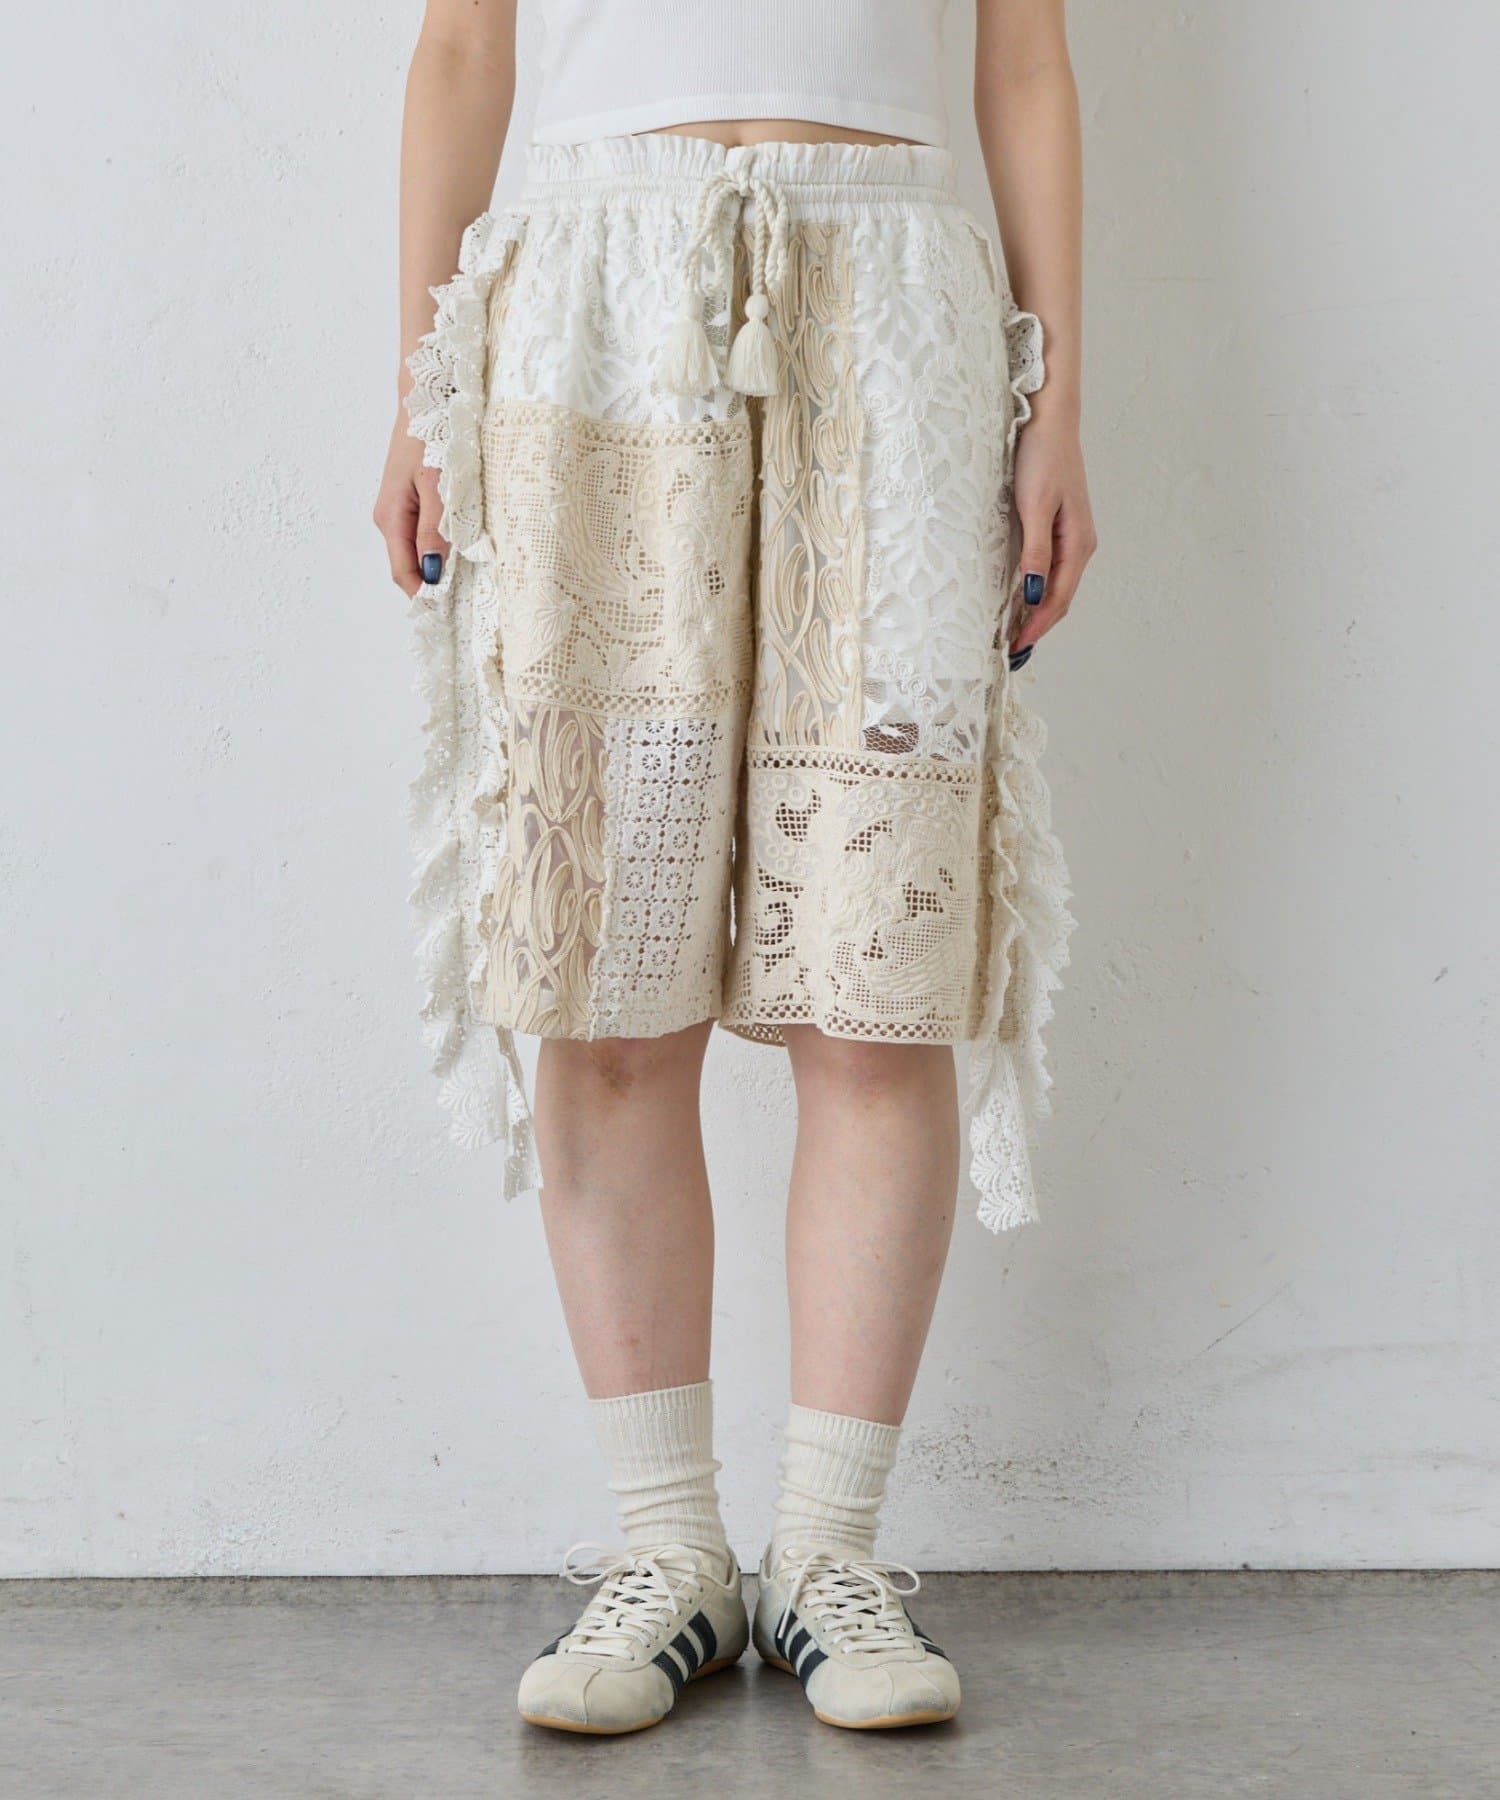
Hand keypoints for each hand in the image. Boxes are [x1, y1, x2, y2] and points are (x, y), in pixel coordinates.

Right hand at [373, 411, 447, 596]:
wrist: (427, 398)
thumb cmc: (432, 436)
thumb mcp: (437, 485)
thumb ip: (435, 529)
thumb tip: (434, 571)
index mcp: (391, 518)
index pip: (403, 572)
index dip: (423, 596)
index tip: (448, 615)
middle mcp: (389, 518)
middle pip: (408, 566)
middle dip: (431, 587)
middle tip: (462, 606)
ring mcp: (398, 510)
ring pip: (415, 552)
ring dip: (436, 568)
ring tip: (465, 584)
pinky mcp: (409, 501)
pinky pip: (421, 535)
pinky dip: (438, 548)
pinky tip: (458, 552)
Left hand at [1009, 415, 1096, 657]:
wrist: (1050, 419)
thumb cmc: (1041, 457)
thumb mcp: (1034, 506)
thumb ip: (1036, 551)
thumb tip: (1036, 595)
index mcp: (1078, 544)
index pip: (1057, 600)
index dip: (1036, 628)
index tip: (1015, 651)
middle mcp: (1080, 545)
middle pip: (1060, 599)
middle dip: (1038, 628)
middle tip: (1012, 654)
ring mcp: (1072, 536)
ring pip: (1057, 587)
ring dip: (1038, 613)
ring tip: (1015, 635)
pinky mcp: (1061, 527)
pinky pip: (1052, 570)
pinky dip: (1038, 592)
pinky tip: (1022, 599)